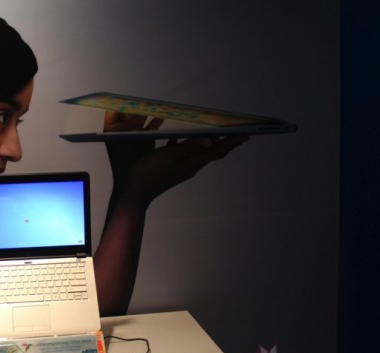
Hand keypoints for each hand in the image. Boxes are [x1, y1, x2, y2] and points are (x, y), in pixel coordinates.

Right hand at [103, 110, 248, 206]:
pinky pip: (181, 153)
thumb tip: (211, 141)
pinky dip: (186, 144)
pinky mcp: (169, 168)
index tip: (246, 135)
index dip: (231, 143)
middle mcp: (189, 167)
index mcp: (191, 163)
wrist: (133, 193)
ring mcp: (179, 169)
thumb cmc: (149, 172)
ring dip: (207, 142)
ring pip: (198, 153)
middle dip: (224, 142)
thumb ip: (188, 148)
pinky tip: (179, 137)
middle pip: (211, 153)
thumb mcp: (169, 157)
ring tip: (213, 133)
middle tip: (234, 132)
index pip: (217, 152)